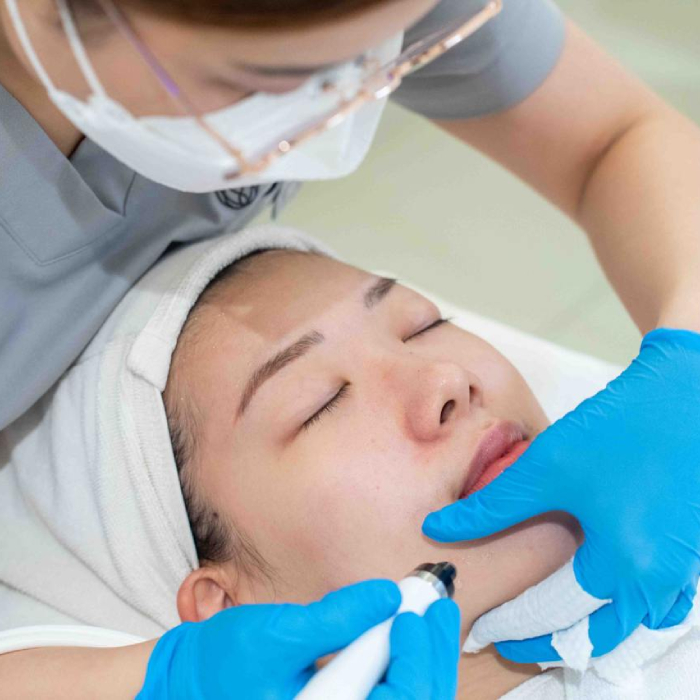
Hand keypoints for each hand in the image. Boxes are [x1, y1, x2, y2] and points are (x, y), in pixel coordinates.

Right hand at [137, 579, 460, 698]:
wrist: (193, 681)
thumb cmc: (225, 663)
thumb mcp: (279, 633)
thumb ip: (336, 618)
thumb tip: (388, 596)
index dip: (416, 662)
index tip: (411, 616)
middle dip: (431, 655)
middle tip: (437, 605)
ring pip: (406, 698)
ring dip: (423, 656)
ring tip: (429, 612)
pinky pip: (388, 691)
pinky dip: (403, 660)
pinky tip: (408, 630)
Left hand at [423, 328, 699, 662]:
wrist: (684, 394)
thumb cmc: (618, 428)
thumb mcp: (545, 468)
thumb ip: (491, 507)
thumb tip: (437, 526)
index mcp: (623, 565)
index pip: (557, 616)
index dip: (515, 625)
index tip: (484, 630)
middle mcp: (660, 580)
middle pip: (599, 638)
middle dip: (551, 643)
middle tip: (511, 637)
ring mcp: (685, 570)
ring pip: (636, 631)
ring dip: (593, 636)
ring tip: (551, 629)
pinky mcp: (693, 553)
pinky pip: (661, 608)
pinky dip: (629, 618)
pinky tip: (603, 602)